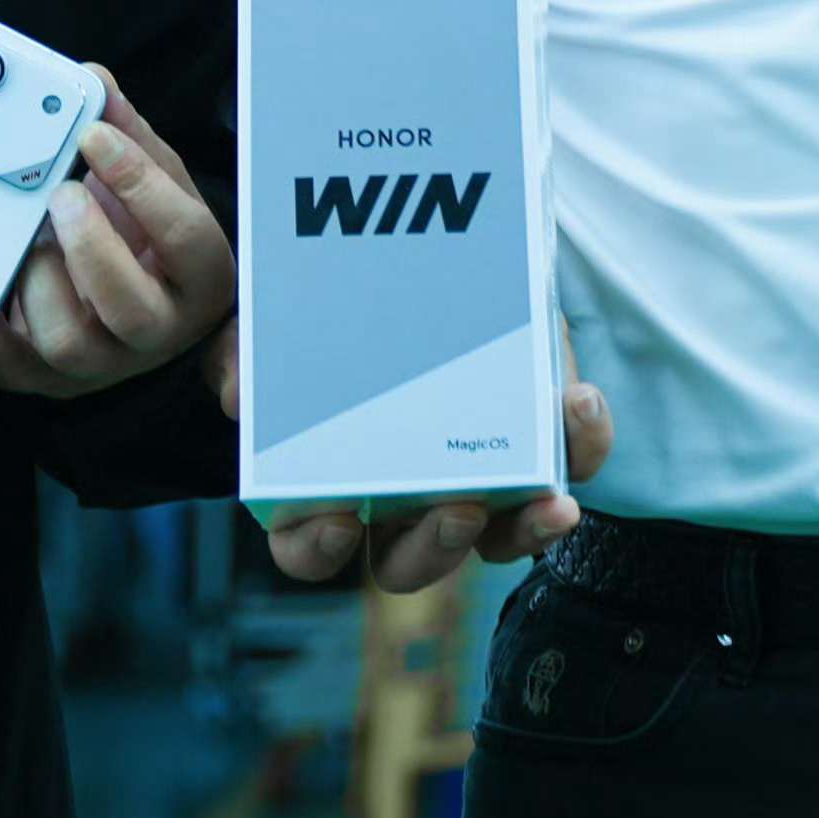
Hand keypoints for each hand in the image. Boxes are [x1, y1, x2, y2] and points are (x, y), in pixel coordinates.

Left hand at [0, 97, 232, 396]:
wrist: (139, 300)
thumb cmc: (150, 240)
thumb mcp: (158, 183)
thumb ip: (130, 135)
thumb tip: (94, 83)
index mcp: (201, 279)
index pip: (187, 238)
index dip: (141, 183)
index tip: (96, 133)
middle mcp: (158, 330)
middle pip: (132, 310)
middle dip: (91, 245)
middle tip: (59, 192)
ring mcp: (102, 361)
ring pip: (68, 343)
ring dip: (39, 278)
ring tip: (28, 233)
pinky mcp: (46, 377)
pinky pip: (6, 363)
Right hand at [230, 311, 616, 596]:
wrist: (401, 257)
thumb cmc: (321, 315)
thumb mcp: (272, 322)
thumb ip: (244, 351)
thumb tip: (238, 395)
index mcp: (327, 484)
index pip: (308, 547)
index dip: (315, 547)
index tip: (333, 524)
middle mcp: (401, 500)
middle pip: (412, 560)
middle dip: (439, 544)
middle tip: (459, 508)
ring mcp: (473, 476)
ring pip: (499, 537)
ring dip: (525, 529)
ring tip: (552, 502)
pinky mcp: (533, 436)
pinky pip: (566, 462)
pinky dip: (580, 445)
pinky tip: (578, 403)